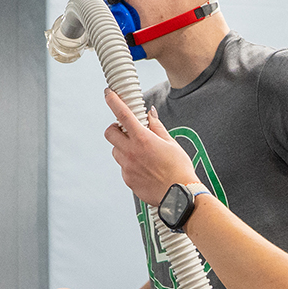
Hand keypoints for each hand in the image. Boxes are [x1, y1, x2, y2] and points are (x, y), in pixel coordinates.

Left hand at [103, 90, 197, 204]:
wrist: (179, 195)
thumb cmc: (179, 169)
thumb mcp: (171, 143)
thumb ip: (157, 127)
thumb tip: (150, 115)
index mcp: (143, 139)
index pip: (123, 114)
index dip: (113, 101)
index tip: (108, 94)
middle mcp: (131, 152)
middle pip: (109, 133)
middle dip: (115, 129)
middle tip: (125, 131)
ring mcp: (127, 167)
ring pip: (115, 151)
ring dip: (123, 148)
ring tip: (140, 153)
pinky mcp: (127, 180)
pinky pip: (123, 167)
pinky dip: (129, 164)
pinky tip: (144, 168)